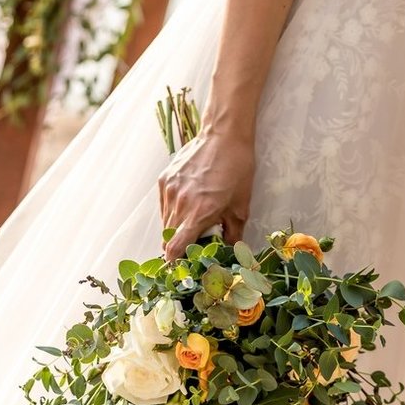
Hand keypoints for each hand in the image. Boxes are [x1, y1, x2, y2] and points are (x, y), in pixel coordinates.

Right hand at [157, 129, 254, 259]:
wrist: (223, 136)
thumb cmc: (237, 170)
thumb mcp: (241, 206)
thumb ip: (233, 233)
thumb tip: (231, 252)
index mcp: (199, 213)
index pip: (175, 247)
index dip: (174, 262)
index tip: (179, 267)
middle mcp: (180, 203)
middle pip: (168, 238)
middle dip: (177, 247)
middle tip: (191, 245)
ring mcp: (169, 191)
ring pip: (165, 222)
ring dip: (175, 229)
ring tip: (191, 223)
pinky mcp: (164, 180)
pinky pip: (163, 206)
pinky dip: (172, 212)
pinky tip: (187, 205)